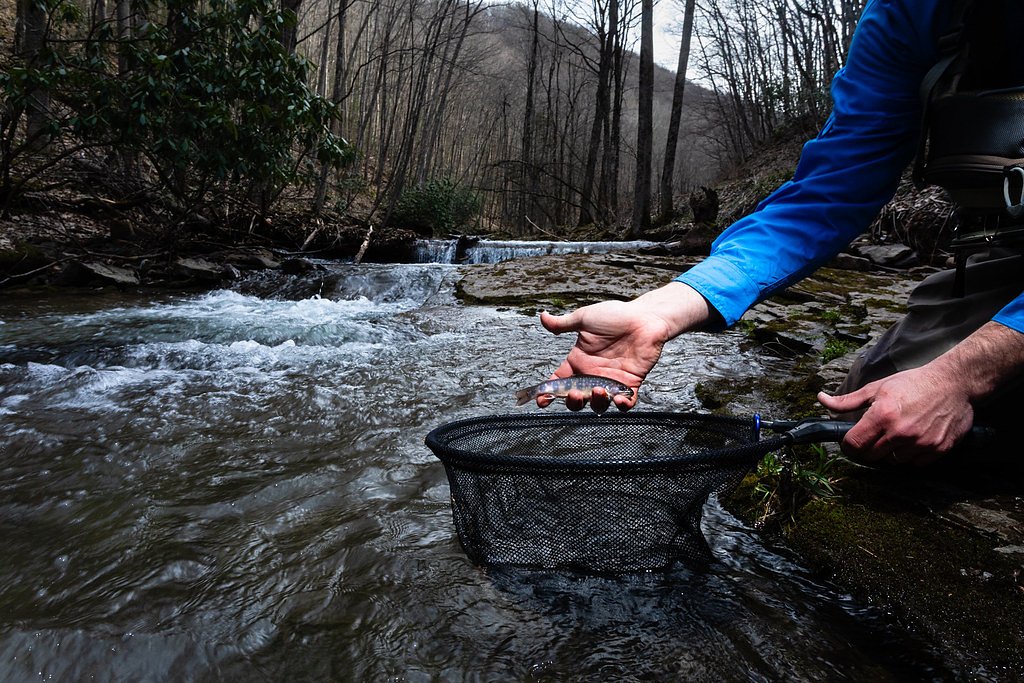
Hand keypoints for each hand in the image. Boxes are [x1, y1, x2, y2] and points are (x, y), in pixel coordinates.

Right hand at [536, 282, 711, 411]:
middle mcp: (593, 374)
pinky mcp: (631, 383)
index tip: (541, 399)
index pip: (559, 382)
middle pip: (577, 398)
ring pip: (599, 404)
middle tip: (575, 393)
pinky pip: (625, 402)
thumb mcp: (584, 318)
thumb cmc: (616, 315)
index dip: (548, 393)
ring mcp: (611, 381)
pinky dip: (621, 405)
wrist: (645, 317)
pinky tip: (618, 398)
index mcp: (579, 361)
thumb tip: (542, 316)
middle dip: (573, 401)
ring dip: (596, 402)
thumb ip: (562, 323)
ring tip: (599, 391)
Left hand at [817, 364, 973, 464]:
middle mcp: (900, 432)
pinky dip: (911, 455)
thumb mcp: (877, 387)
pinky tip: (914, 439)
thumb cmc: (913, 383)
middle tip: (874, 436)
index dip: (848, 445)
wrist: (954, 383)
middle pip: (871, 456)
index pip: (854, 444)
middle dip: (867, 449)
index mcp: (882, 415)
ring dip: (891, 452)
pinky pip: (915, 463)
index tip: (851, 441)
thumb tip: (822, 399)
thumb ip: (849, 400)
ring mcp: (920, 443)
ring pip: (893, 461)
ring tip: (897, 435)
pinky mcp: (938, 450)